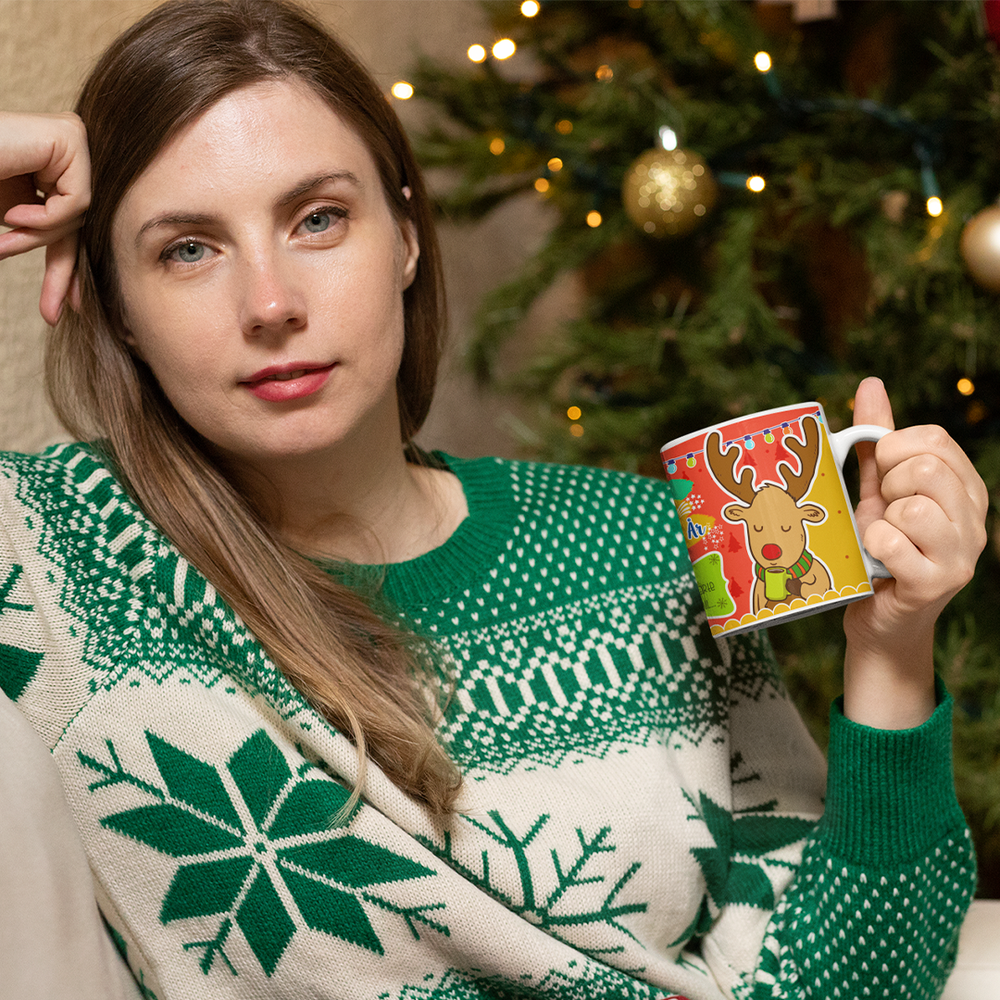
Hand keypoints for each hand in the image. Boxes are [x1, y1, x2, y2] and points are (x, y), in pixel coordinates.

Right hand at [0, 112, 89, 324]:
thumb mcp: (13, 217)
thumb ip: (40, 234)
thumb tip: (73, 285)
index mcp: (55, 167)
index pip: (70, 222)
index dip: (69, 267)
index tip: (70, 307)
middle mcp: (70, 151)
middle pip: (79, 222)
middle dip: (64, 270)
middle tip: (53, 311)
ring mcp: (74, 141)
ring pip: (78, 216)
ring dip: (38, 238)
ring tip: (5, 240)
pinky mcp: (70, 136)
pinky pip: (76, 202)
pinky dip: (45, 219)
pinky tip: (14, 214)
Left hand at [843, 377, 988, 727]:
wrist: (876, 617)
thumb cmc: (877, 546)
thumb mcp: (877, 488)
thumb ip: (875, 438)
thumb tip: (870, 383)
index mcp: (965, 488)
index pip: (933, 438)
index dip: (893, 450)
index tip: (884, 478)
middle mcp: (974, 518)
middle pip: (928, 467)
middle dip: (889, 485)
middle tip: (884, 513)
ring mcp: (961, 553)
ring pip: (915, 505)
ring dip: (882, 519)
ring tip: (882, 539)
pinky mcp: (937, 582)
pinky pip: (895, 541)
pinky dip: (873, 546)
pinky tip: (877, 560)